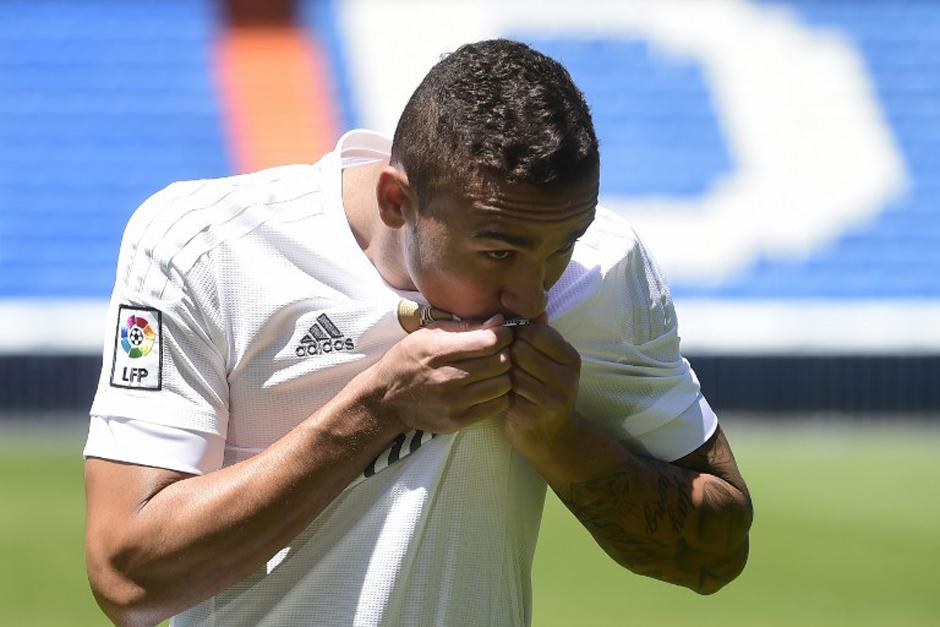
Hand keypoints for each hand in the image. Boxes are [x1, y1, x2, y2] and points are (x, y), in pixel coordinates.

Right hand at [368, 315, 513, 433]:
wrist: (386, 399)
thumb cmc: (410, 359)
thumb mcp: (429, 334)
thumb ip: (466, 327)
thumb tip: (500, 321)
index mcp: (438, 351)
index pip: (490, 341)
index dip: (504, 335)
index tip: (502, 334)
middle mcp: (446, 378)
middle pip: (501, 363)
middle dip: (506, 354)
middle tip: (499, 352)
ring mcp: (453, 403)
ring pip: (503, 385)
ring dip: (504, 375)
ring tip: (493, 370)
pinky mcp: (457, 421)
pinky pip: (497, 406)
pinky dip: (499, 395)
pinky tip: (488, 388)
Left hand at [504, 319, 581, 458]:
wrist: (551, 437)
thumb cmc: (543, 391)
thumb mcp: (549, 362)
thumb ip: (541, 336)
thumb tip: (534, 307)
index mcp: (571, 358)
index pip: (536, 331)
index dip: (518, 334)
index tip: (512, 342)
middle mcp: (566, 376)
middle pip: (522, 349)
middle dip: (508, 353)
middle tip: (505, 361)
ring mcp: (553, 396)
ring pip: (512, 368)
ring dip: (504, 372)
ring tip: (505, 377)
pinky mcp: (536, 412)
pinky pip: (508, 389)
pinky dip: (502, 389)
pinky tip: (504, 393)